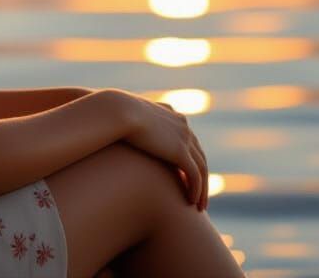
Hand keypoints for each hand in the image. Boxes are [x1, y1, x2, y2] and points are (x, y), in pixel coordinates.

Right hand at [113, 91, 208, 211]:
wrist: (119, 112)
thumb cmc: (117, 115)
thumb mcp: (129, 118)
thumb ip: (134, 124)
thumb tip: (124, 131)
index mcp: (172, 116)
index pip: (189, 141)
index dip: (191, 159)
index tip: (187, 177)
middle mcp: (182, 126)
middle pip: (199, 156)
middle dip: (201, 177)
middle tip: (199, 196)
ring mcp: (183, 138)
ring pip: (201, 168)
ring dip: (202, 189)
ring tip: (198, 206)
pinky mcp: (180, 151)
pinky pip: (194, 175)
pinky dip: (196, 189)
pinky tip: (191, 202)